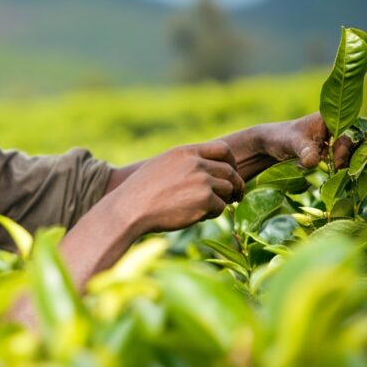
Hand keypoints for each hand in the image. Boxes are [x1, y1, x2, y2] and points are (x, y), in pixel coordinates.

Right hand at [109, 141, 244, 234]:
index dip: (231, 162)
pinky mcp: (204, 201)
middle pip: (229, 172)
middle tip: (235, 196)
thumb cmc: (141, 191)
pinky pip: (220, 207)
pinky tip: (196, 216)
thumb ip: (184, 163)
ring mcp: (202, 181)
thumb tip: (206, 169)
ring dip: (221, 201)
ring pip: (228, 190)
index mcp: (186, 152)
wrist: (131, 209)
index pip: (223, 149)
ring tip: (205, 208)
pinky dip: (212, 214)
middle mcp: (196, 163)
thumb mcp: (162, 165)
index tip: (230, 174)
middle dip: (235, 185)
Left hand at [261, 113, 353, 167]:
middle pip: (349, 145)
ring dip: (336, 165)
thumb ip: (305, 151)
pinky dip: (332, 168)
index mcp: (329, 118)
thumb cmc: (280, 138)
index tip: (335, 164)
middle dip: (342, 159)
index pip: (347, 134)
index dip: (345, 150)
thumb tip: (313, 162)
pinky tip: (323, 172)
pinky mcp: (327, 151)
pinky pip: (337, 160)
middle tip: (332, 170)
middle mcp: (334, 127)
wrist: (268, 144)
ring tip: (325, 172)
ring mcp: (331, 140)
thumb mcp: (292, 143)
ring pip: (345, 154)